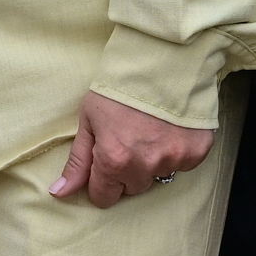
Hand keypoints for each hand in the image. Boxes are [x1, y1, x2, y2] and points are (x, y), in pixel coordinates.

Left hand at [49, 92, 213, 208]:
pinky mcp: (196, 152)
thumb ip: (78, 161)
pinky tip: (171, 128)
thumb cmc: (120, 86)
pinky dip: (177, 151)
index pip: (104, 197)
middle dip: (128, 170)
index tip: (106, 160)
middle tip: (131, 138)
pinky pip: (183, 165)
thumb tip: (59, 193)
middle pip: (133, 188)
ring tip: (152, 129)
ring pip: (158, 176)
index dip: (102, 180)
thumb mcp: (90, 119)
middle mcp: (145, 165)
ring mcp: (173, 159)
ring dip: (153, 161)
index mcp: (114, 160)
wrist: (163, 58)